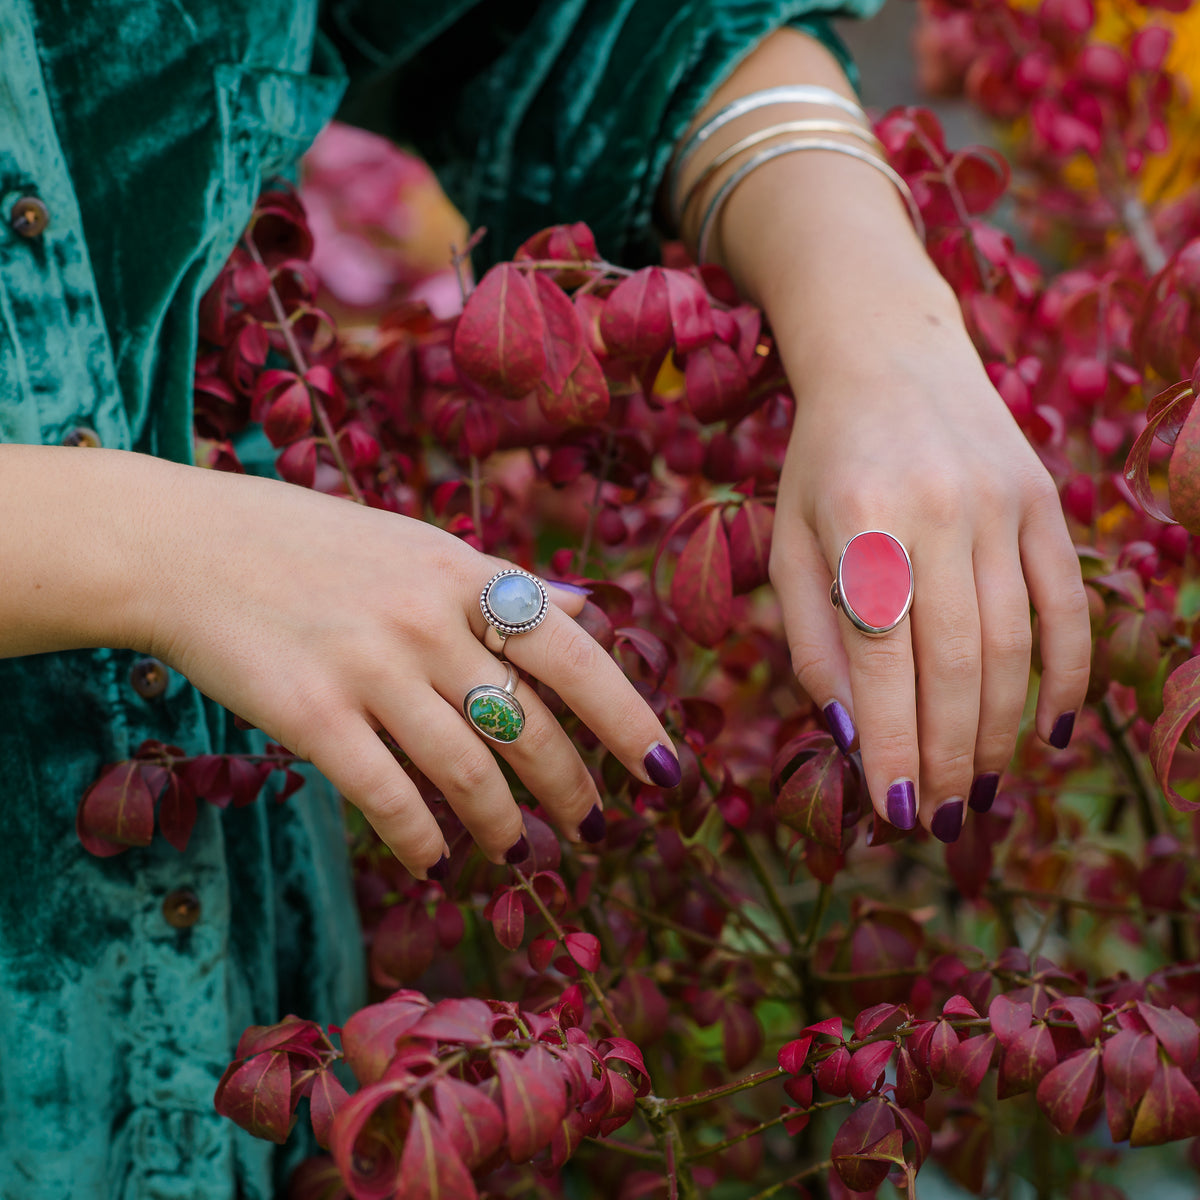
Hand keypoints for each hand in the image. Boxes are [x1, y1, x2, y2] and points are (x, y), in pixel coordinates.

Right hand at [134, 462, 679, 876]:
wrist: (188, 547)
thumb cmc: (311, 544)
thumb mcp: (420, 542)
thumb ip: (505, 582)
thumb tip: (589, 609)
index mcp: (464, 573)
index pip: (576, 654)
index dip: (630, 719)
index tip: (667, 772)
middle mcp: (428, 620)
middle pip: (529, 726)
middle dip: (571, 787)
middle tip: (590, 826)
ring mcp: (370, 667)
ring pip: (468, 771)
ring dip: (503, 825)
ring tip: (516, 850)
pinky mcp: (311, 714)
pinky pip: (388, 796)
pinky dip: (423, 839)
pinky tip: (435, 860)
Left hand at [768, 314, 1091, 837]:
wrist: (890, 356)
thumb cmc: (823, 463)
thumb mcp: (789, 540)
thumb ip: (811, 636)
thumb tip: (849, 734)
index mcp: (859, 520)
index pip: (880, 658)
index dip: (892, 742)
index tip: (893, 809)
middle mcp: (938, 510)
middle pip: (954, 663)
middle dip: (948, 755)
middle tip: (939, 819)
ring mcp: (1003, 504)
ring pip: (1012, 645)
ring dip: (999, 732)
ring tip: (980, 792)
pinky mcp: (1044, 502)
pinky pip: (1067, 603)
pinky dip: (1066, 674)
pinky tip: (1049, 732)